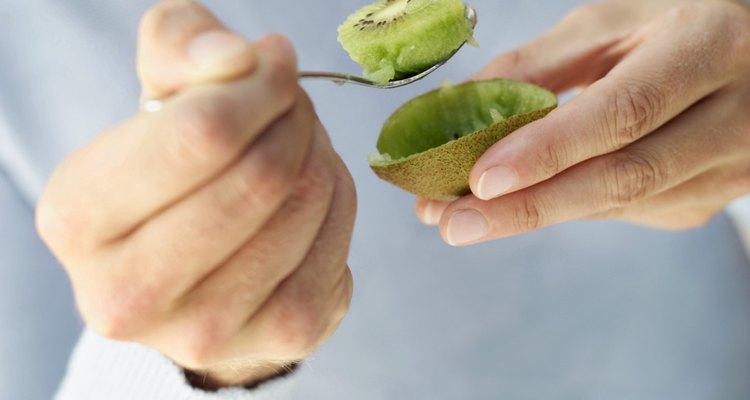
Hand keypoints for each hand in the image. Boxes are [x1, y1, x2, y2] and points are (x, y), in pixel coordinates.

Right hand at [36, 1, 354, 387]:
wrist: (191, 273)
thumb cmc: (169, 172)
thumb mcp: (153, 93)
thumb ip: (179, 46)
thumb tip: (236, 58)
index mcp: (78, 218)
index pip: (202, 134)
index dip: (259, 85)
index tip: (273, 63)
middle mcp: (131, 291)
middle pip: (263, 173)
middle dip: (293, 117)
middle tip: (290, 101)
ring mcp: (209, 326)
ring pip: (307, 201)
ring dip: (317, 150)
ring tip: (293, 143)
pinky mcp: (284, 335)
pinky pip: (339, 234)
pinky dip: (336, 193)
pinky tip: (308, 189)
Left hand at [416, 0, 749, 245]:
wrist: (749, 60)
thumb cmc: (674, 26)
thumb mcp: (611, 23)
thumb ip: (539, 64)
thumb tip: (461, 108)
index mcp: (709, 47)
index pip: (623, 112)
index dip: (549, 151)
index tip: (480, 180)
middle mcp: (734, 116)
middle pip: (624, 177)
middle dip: (528, 206)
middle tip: (454, 223)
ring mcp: (728, 169)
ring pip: (620, 204)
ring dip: (536, 213)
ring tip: (465, 216)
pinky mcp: (706, 200)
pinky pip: (625, 211)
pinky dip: (568, 206)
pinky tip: (529, 197)